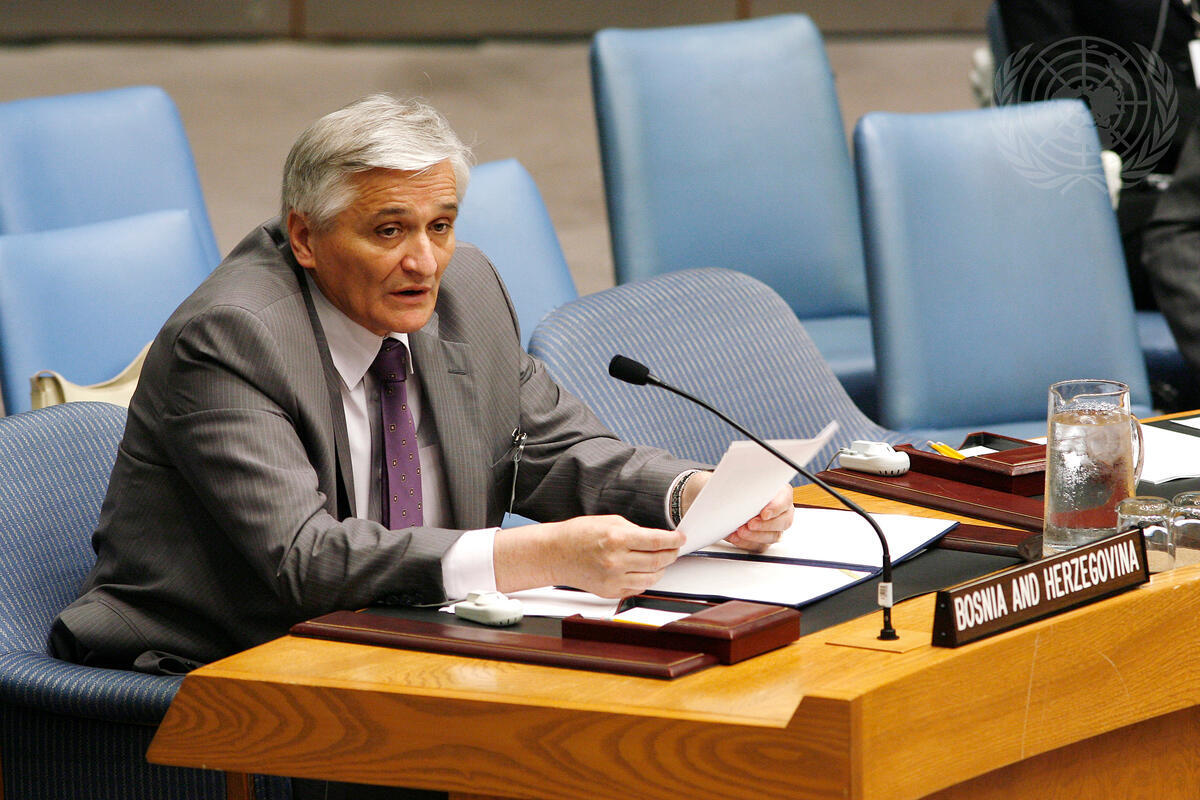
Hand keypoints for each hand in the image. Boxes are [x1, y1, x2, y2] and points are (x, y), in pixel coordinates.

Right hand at [494, 516, 685, 597]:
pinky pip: (638, 588)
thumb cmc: (579, 535)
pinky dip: (646, 579)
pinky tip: (644, 570)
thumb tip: (657, 537)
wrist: (556, 554)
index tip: (680, 538)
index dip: (673, 540)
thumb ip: (635, 530)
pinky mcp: (610, 591)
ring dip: (661, 568)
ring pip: (652, 578)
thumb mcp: (610, 521)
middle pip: (658, 561)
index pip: (656, 540)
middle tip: (674, 548)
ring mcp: (613, 579)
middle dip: (671, 554)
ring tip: (660, 560)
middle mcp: (615, 561)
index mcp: (616, 539)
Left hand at [723, 485, 793, 552]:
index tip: (764, 513)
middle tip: (751, 524)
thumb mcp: (750, 482)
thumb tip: (741, 484)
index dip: (776, 508)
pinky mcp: (765, 540)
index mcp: (782, 494)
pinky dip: (745, 543)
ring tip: (740, 531)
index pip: (786, 500)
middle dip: (765, 525)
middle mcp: (783, 512)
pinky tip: (735, 537)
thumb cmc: (747, 489)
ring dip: (755, 536)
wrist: (738, 498)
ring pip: (773, 536)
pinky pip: (759, 546)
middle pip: (784, 522)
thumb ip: (751, 485)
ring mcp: (776, 527)